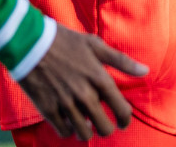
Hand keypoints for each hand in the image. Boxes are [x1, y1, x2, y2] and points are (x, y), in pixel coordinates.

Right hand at [17, 25, 146, 140]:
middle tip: (103, 124)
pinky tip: (69, 121)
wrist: (30, 42)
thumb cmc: (65, 41)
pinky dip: (69, 130)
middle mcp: (84, 94)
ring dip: (87, 132)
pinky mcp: (48, 109)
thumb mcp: (95, 45)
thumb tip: (145, 71)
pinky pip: (64, 132)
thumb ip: (121, 61)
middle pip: (104, 128)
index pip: (121, 110)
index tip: (122, 121)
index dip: (125, 119)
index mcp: (99, 78)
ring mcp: (65, 103)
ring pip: (84, 134)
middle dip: (106, 129)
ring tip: (86, 125)